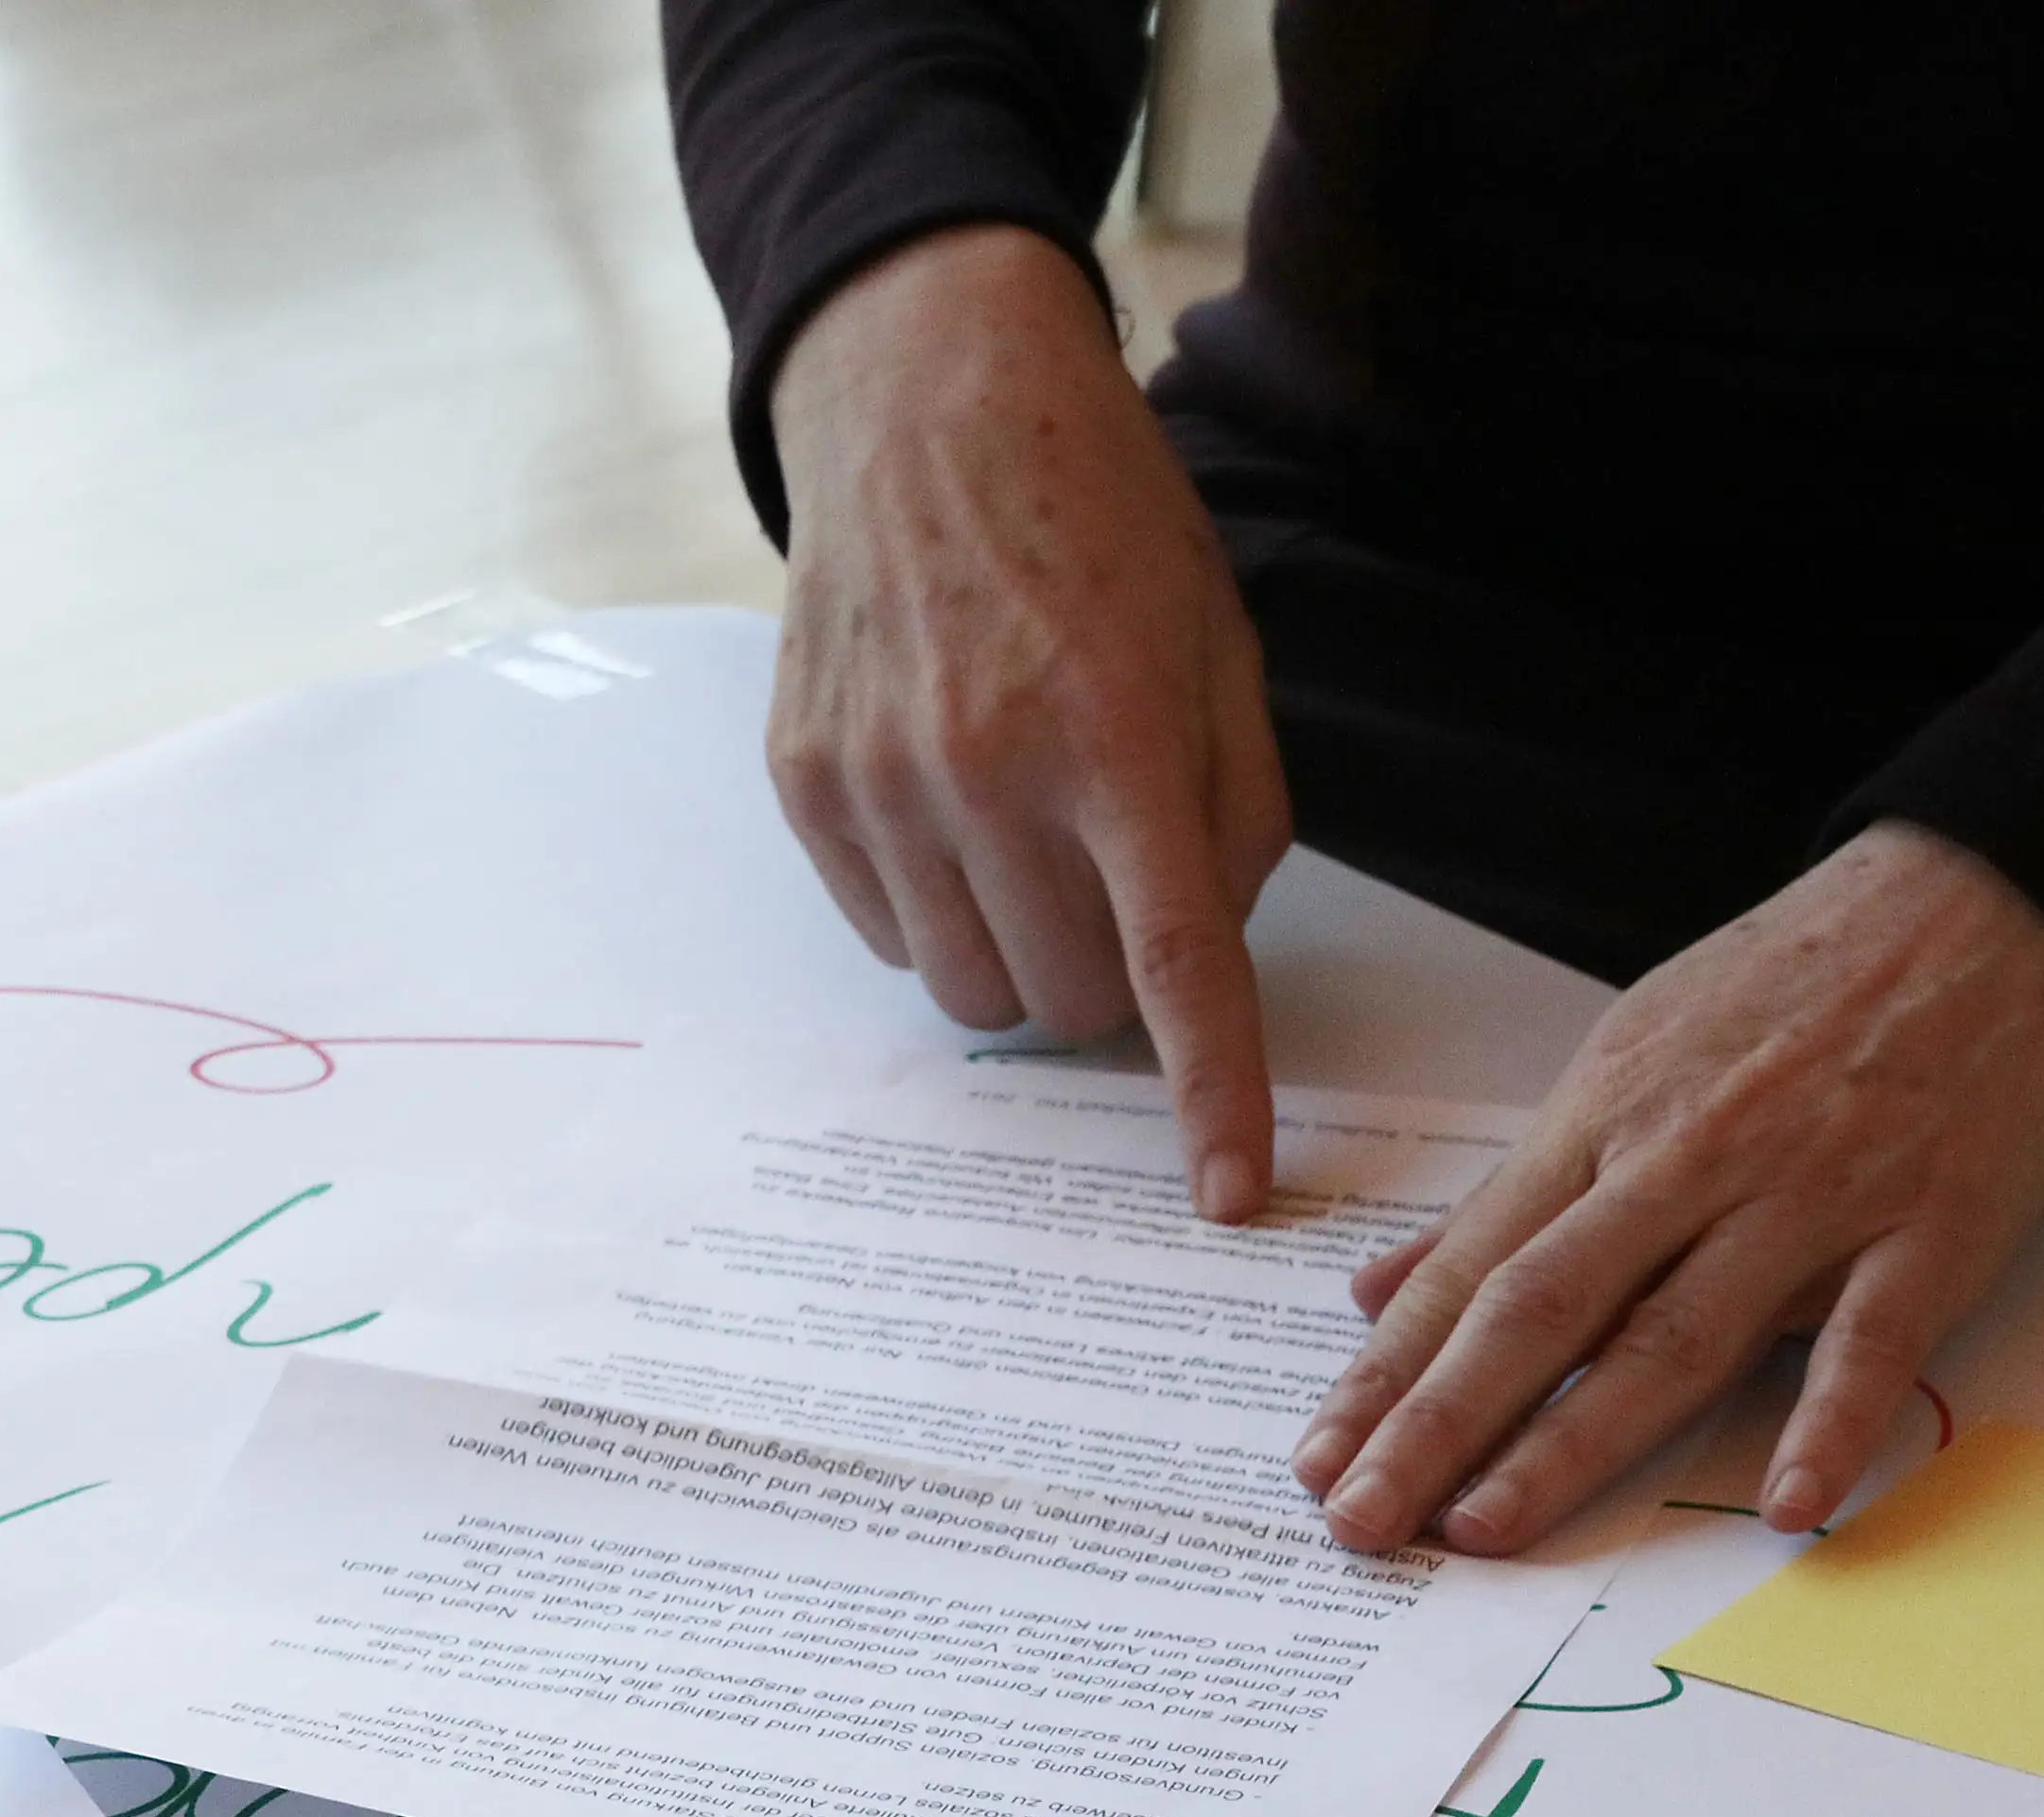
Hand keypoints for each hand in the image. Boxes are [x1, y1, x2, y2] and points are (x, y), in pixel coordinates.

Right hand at [762, 225, 1290, 1219]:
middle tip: (1113, 882)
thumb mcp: (1217, 645)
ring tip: (1027, 838)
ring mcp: (882, 780)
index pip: (1178, 966)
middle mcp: (989, 770)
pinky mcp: (807, 780)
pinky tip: (950, 802)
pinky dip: (934, 906)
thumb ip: (1237, 814)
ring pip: (972, 993)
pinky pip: (885, 935)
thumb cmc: (1096, 519)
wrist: (925, 397)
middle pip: (1068, 1007)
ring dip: (1019, 954)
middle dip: (1110, 983)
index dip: (1214, 1096)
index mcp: (1120, 737)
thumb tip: (1205, 959)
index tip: (1227, 1193)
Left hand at [1287, 823, 2043, 1552]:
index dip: (1390, 1372)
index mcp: (1608, 1119)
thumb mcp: (1633, 1056)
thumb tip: (1383, 1290)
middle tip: (1361, 1519)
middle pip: (1544, 1308)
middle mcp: (1691, 1162)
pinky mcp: (1928, 1225)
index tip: (1319, 1461)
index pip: (1474, 1268)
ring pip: (1676, 1333)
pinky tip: (1788, 1506)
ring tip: (1490, 1530)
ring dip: (1576, 1439)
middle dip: (1440, 1420)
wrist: (1985, 898)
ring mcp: (1811, 1195)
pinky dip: (1831, 1421)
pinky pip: (1872, 1338)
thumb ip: (1515, 1193)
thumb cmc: (1798, 986)